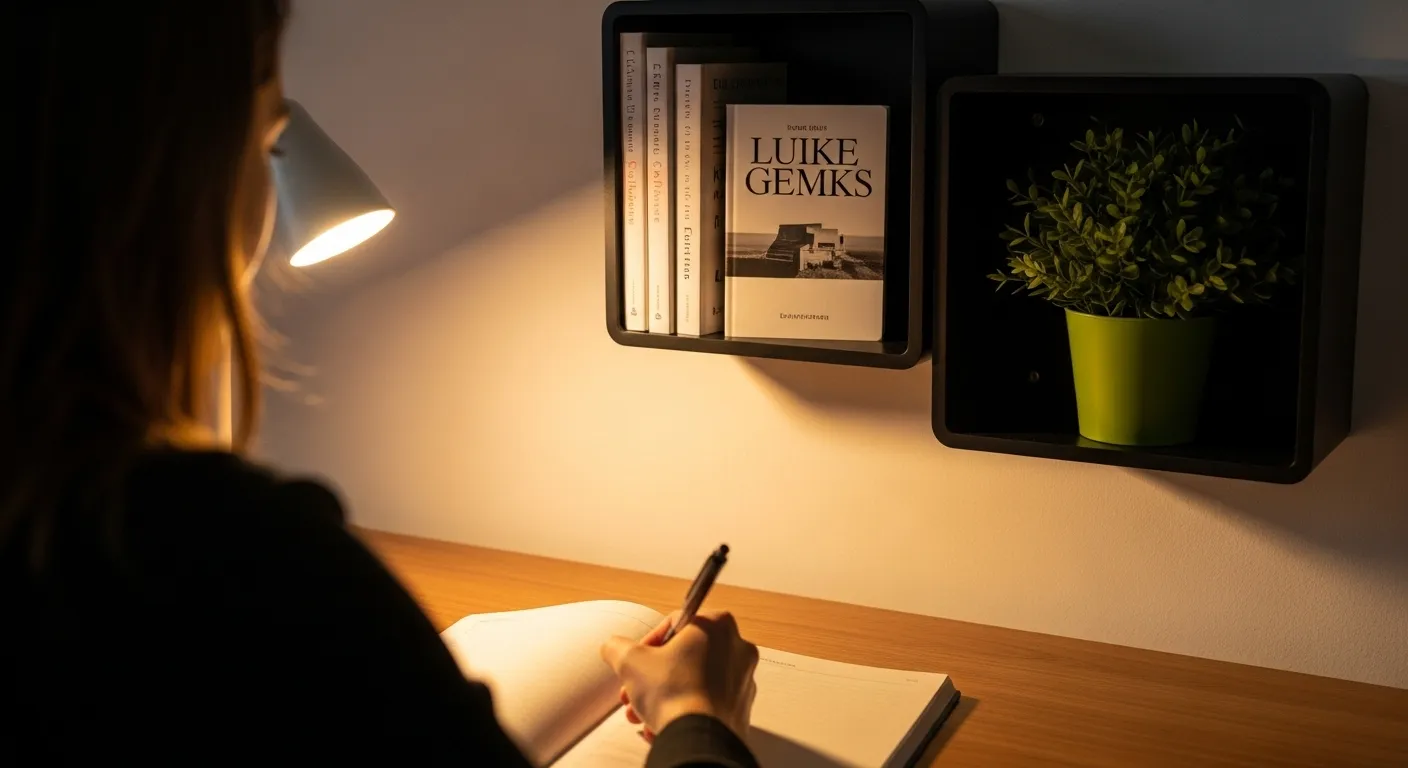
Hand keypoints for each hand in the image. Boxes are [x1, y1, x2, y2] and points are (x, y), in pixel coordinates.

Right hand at [600, 610, 758, 742]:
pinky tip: (662, 725)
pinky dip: (684, 711)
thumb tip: (613, 647)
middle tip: (633, 691)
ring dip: (664, 695)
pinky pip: (706, 704)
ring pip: (694, 681)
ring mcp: (743, 680)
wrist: (698, 740)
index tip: (636, 661)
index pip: (676, 622)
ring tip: (641, 714)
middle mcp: (738, 647)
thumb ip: (618, 647)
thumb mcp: (630, 661)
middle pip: (684, 656)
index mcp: (717, 625)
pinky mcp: (741, 708)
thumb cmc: (671, 692)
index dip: (648, 643)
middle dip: (653, 676)